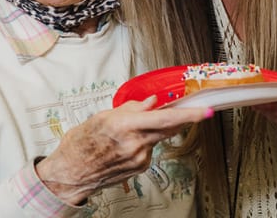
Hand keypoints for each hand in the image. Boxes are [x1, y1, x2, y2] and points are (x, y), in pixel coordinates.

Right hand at [35, 97, 211, 204]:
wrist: (71, 173)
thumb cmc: (82, 142)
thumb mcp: (103, 116)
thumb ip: (132, 109)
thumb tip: (152, 103)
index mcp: (126, 126)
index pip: (165, 118)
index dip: (188, 114)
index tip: (204, 111)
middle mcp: (136, 144)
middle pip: (167, 128)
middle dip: (179, 118)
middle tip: (187, 108)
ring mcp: (139, 159)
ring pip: (157, 137)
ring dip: (154, 129)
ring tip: (130, 128)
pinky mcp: (140, 168)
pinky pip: (149, 149)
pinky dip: (145, 141)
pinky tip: (128, 142)